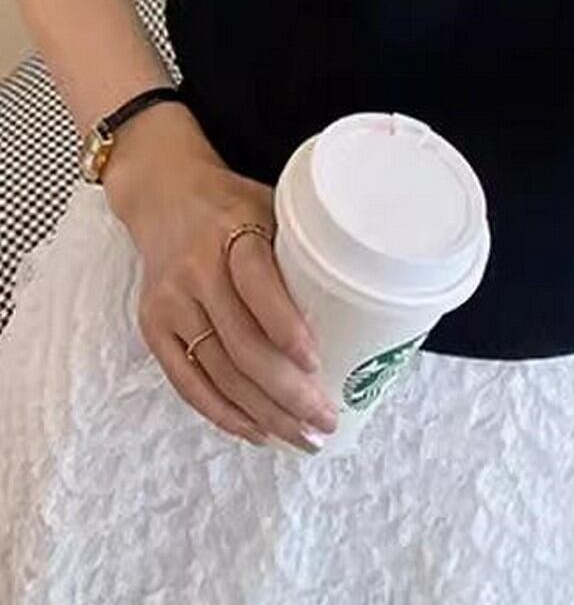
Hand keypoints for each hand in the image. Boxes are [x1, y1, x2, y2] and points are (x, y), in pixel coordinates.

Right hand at [105, 104, 337, 450]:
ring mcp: (169, 304)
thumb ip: (300, 247)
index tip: (316, 362)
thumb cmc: (232, 203)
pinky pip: (187, 382)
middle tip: (324, 419)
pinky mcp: (153, 328)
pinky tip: (257, 431)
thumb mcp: (269, 205)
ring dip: (263, 413)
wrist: (163, 194)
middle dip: (286, 392)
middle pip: (241, 344)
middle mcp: (194, 271)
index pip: (257, 285)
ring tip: (302, 436)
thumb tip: (362, 299)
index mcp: (229, 233)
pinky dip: (224, 413)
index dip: (286, 327)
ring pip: (218, 372)